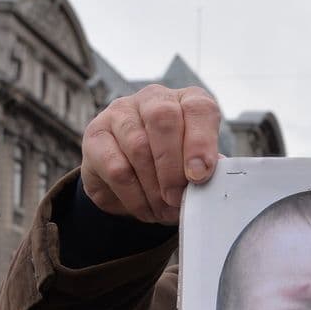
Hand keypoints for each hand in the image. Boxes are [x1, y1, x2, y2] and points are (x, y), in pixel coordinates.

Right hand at [80, 85, 221, 224]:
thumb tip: (214, 181)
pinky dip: (133, 195)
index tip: (200, 176)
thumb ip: (207, 170)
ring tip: (164, 210)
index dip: (201, 142)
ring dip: (153, 187)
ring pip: (137, 145)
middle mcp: (153, 99)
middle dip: (172, 168)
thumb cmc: (175, 170)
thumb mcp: (197, 168)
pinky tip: (145, 208)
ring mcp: (121, 113)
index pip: (198, 108)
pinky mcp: (95, 135)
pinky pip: (115, 167)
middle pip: (163, 119)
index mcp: (187, 101)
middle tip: (177, 199)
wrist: (133, 182)